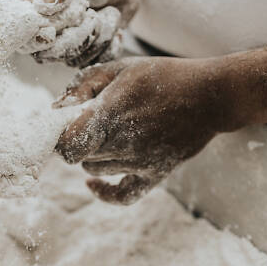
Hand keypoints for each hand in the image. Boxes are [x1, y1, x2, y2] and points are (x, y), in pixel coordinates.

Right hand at [17, 0, 140, 66]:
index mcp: (31, 5)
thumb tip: (41, 6)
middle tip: (90, 10)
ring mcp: (64, 43)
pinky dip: (111, 44)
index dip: (40, 35)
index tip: (61, 23)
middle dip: (76, 35)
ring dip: (99, 36)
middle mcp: (43, 28)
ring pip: (74, 60)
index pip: (22, 34)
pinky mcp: (85, 52)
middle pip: (47, 54)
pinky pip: (96, 62)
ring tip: (108, 10)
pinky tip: (113, 23)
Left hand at [54, 57, 235, 204]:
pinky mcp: (155, 173)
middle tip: (88, 122)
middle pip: (77, 156)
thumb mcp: (118, 69)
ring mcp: (139, 162)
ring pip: (94, 169)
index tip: (64, 123)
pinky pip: (122, 196)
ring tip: (107, 132)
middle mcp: (122, 143)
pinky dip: (103, 193)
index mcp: (109, 114)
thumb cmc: (161, 76)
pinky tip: (92, 183)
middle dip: (76, 140)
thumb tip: (56, 108)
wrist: (210, 95)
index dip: (58, 135)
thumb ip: (82, 87)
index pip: (65, 144)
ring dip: (92, 155)